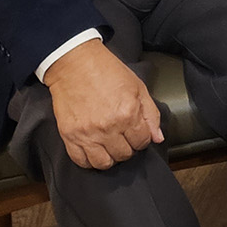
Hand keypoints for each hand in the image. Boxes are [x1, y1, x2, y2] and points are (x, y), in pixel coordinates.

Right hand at [43, 39, 162, 169]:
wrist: (75, 63)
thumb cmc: (106, 71)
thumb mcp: (138, 87)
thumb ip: (151, 114)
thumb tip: (157, 138)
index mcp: (128, 113)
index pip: (142, 142)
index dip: (142, 138)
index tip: (137, 133)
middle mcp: (108, 127)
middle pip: (124, 154)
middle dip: (127, 148)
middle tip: (123, 137)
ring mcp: (87, 133)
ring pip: (104, 163)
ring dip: (110, 157)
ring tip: (109, 146)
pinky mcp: (69, 135)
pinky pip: (80, 161)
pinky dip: (88, 160)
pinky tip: (93, 150)